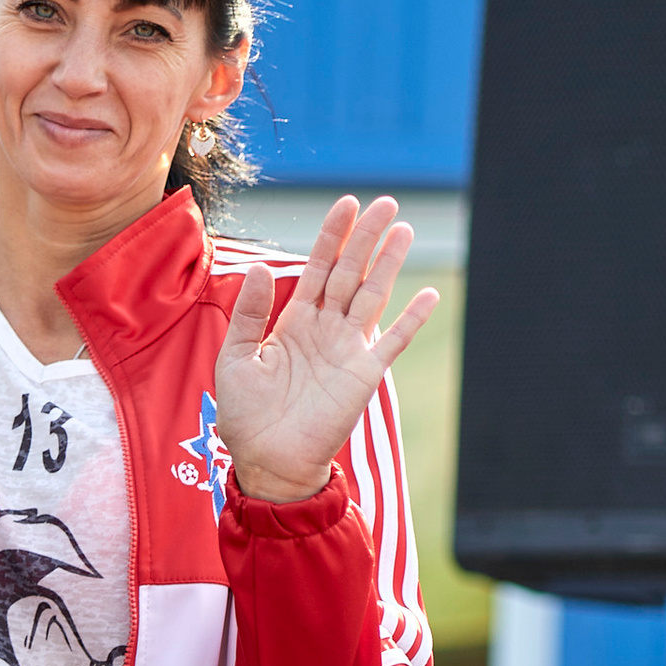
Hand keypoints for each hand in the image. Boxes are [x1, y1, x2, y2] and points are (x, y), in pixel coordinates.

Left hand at [216, 197, 438, 505]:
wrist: (267, 462)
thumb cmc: (247, 417)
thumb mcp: (237, 358)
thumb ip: (250, 313)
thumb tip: (263, 267)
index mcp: (295, 323)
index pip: (318, 269)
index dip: (332, 237)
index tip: (346, 205)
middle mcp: (325, 330)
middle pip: (351, 273)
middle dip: (366, 238)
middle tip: (386, 202)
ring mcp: (347, 350)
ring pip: (373, 296)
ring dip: (389, 264)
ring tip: (405, 229)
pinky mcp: (364, 375)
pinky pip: (393, 342)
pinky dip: (411, 319)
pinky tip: (428, 295)